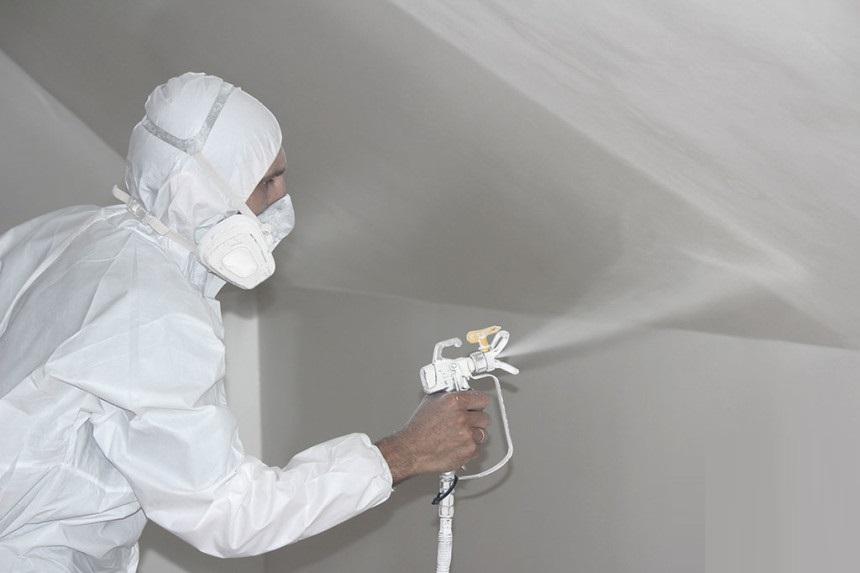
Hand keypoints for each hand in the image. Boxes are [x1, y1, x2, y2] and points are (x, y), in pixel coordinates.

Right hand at [376, 391, 490, 484]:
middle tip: (465, 423)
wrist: (411, 450)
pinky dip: (469, 449)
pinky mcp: (469, 450)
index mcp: (454, 401)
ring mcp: (467, 435)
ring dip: (473, 435)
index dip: (478, 403)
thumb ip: (449, 396)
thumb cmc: (418, 429)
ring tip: (458, 436)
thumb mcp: (430, 402)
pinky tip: (457, 445)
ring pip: (482, 434)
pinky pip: (478, 448)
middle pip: (484, 417)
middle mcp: (463, 417)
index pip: (482, 399)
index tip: (478, 406)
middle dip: (476, 420)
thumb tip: (459, 392)